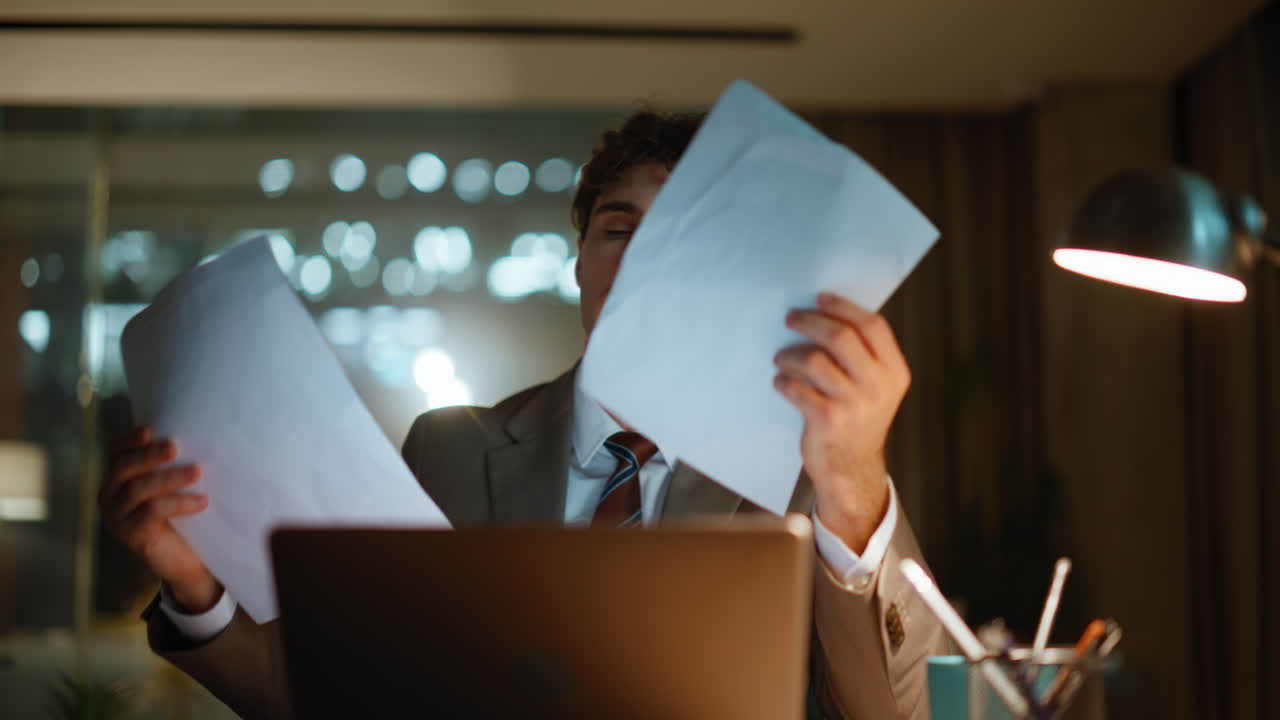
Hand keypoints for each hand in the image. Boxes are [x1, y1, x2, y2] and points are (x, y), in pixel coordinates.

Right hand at [99, 426, 221, 612]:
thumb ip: (172, 465)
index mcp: (117, 480)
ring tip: (197, 471)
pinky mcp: (131, 536)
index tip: (149, 430)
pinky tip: (202, 501)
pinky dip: (179, 502)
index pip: (114, 453)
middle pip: (124, 468)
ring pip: (139, 489)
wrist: (187, 562)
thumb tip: (198, 433)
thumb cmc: (183, 517)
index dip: (128, 440)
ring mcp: (117, 518)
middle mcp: (109, 497)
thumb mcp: (174, 487)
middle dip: (149, 455)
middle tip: (174, 446)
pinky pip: (152, 512)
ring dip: (170, 477)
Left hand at [773, 292, 909, 553]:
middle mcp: (878, 387)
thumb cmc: (857, 419)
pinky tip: (781, 383)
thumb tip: (825, 314)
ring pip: (814, 360)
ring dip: (790, 355)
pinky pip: (797, 388)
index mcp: (894, 372)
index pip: (873, 326)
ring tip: (781, 360)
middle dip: (811, 322)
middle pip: (841, 337)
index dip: (844, 307)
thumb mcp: (875, 387)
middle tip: (791, 318)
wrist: (852, 469)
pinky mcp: (828, 420)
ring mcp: (854, 405)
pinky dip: (783, 382)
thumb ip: (862, 356)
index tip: (820, 298)